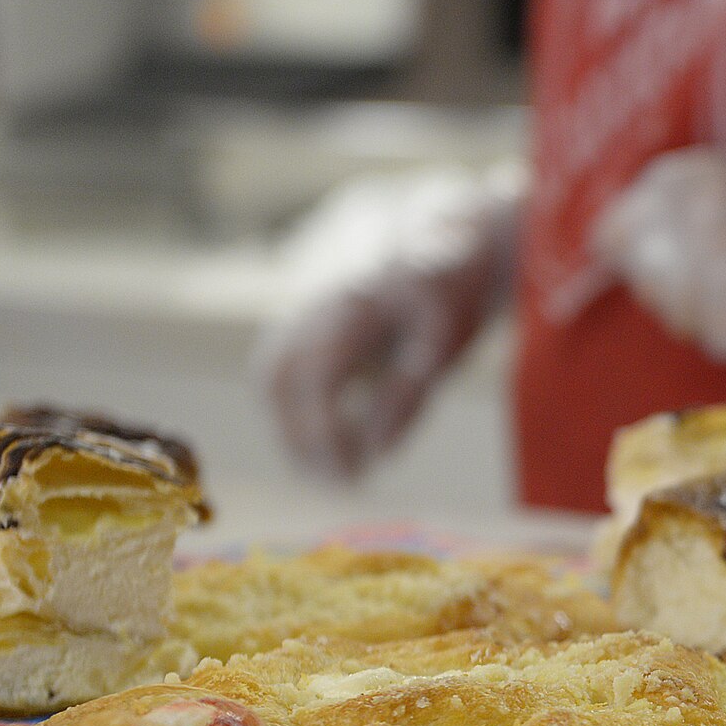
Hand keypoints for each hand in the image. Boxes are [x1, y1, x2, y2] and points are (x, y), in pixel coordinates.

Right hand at [258, 165, 523, 478]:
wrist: (450, 242)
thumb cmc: (451, 291)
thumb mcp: (443, 340)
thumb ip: (408, 392)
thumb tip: (377, 452)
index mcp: (352, 306)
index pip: (316, 375)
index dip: (323, 430)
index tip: (351, 472)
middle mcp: (317, 306)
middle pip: (278, 378)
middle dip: (300, 437)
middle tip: (341, 483)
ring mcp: (306, 312)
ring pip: (273, 377)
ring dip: (293, 430)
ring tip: (337, 474)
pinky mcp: (308, 325)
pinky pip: (282, 373)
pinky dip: (297, 414)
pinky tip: (334, 448)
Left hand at [592, 147, 725, 386]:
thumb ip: (680, 197)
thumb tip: (607, 237)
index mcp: (690, 174)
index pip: (616, 233)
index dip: (637, 258)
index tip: (662, 267)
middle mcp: (698, 212)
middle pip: (645, 280)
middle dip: (669, 292)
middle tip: (721, 289)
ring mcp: (723, 261)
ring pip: (679, 315)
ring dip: (707, 318)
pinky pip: (720, 340)